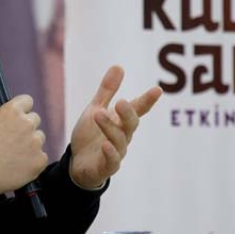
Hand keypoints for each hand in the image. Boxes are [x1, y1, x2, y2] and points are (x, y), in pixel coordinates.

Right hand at [0, 95, 47, 193]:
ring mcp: (35, 142)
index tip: (19, 116)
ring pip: (39, 138)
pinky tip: (20, 166)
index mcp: (11, 111)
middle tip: (15, 139)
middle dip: (26, 127)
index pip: (27, 101)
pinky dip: (34, 161)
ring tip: (16, 155)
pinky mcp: (40, 160)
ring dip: (31, 144)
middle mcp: (27, 123)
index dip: (22, 109)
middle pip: (35, 119)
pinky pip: (42, 157)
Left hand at [69, 66, 162, 188]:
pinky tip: (105, 145)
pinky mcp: (106, 167)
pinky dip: (110, 153)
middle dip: (127, 113)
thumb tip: (119, 66)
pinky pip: (112, 161)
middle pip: (131, 124)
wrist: (77, 163)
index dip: (147, 100)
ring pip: (119, 140)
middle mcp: (122, 137)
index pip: (137, 109)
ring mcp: (116, 153)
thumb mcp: (95, 109)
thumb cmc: (90, 136)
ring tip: (98, 114)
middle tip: (120, 102)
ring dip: (110, 127)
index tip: (157, 90)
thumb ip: (107, 91)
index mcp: (121, 122)